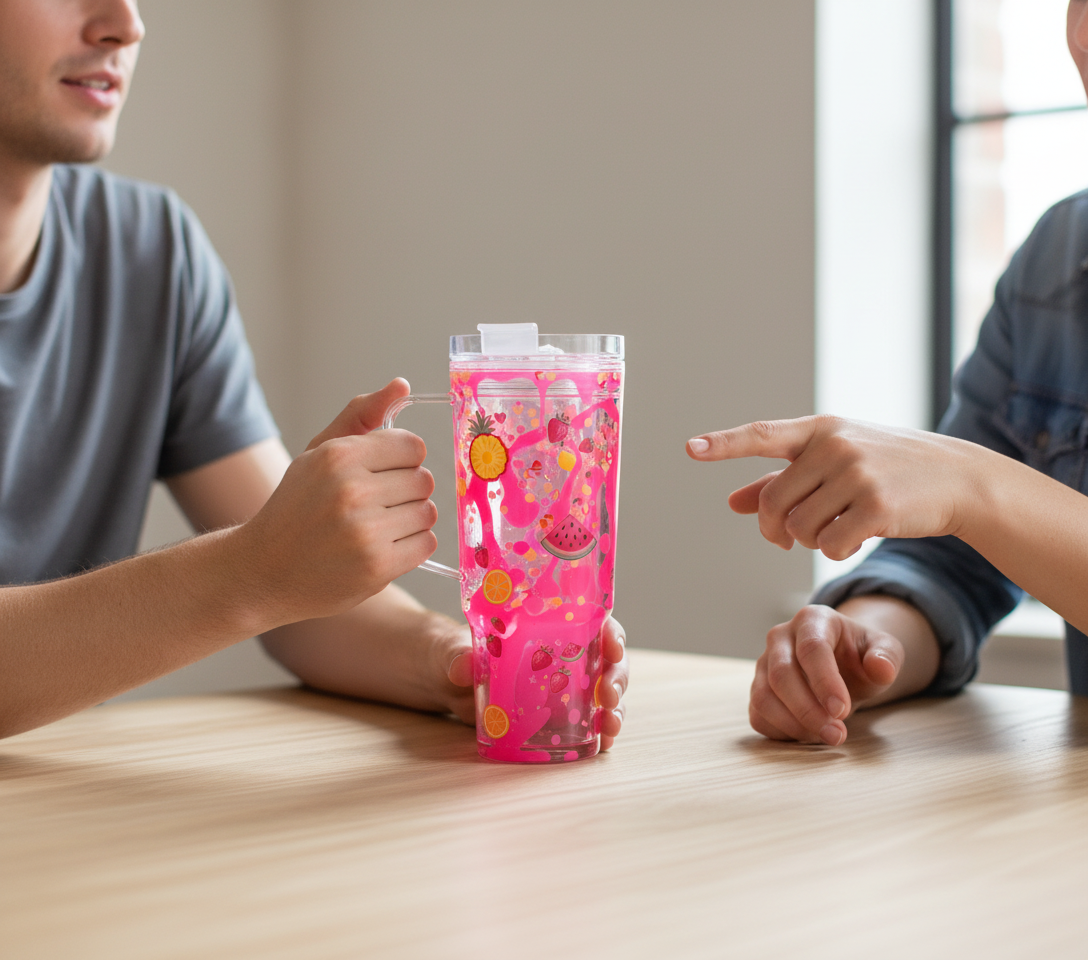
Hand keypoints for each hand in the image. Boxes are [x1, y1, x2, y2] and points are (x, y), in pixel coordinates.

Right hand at [239, 379, 437, 627]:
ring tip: (377, 528)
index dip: (402, 461)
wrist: (264, 571)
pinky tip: (382, 549)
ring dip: (410, 521)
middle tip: (375, 505)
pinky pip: (427, 544)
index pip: (412, 447)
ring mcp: (366, 532)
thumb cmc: (297, 506)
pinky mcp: (378, 567)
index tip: (382, 474)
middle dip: (405, 492)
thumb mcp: (319, 453)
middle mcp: (352, 491)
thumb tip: (402, 385)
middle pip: (423, 480)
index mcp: (338, 456)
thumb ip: (361, 415)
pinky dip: (411, 547)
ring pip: (428, 512)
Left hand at [442, 615, 629, 748]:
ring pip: (601, 692)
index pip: (590, 621)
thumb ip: (455, 654)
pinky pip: (585, 721)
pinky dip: (600, 730)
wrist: (439, 679)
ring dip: (614, 708)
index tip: (612, 645)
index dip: (609, 631)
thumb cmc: (449, 650)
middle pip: (604, 659)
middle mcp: (560, 653)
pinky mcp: (552, 715)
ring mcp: (559, 686)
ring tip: (611, 726)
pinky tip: (604, 741)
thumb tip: (461, 667)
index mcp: (544, 625)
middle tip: (609, 694)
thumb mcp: (449, 647)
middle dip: (616, 676)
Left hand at [686, 416, 984, 559]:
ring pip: (798, 529)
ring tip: (837, 528)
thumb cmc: (886, 469)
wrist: (958, 479)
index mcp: (819, 429)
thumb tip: (731, 501)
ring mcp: (857, 474)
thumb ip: (780, 481)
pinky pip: (829, 546)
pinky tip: (857, 539)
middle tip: (787, 538)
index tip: (690, 449)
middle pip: (772, 504)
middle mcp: (834, 446)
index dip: (724, 444)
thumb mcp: (834, 463)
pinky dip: (837, 552)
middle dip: (775, 529)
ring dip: (810, 541)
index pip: (762, 435)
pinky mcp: (877, 506)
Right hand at [749, 604, 903, 744]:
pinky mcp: (757, 690)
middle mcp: (780, 637)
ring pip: (763, 697)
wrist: (844, 665)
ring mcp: (764, 664)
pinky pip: (758, 715)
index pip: (811, 648)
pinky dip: (782, 732)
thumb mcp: (885, 651)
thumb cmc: (861, 656)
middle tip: (837, 734)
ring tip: (827, 736)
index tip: (842, 711)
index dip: (824, 682)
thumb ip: (887, 656)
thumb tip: (881, 668)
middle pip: (781, 675)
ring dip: (794, 724)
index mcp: (812, 619)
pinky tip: (810, 735)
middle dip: (808, 710)